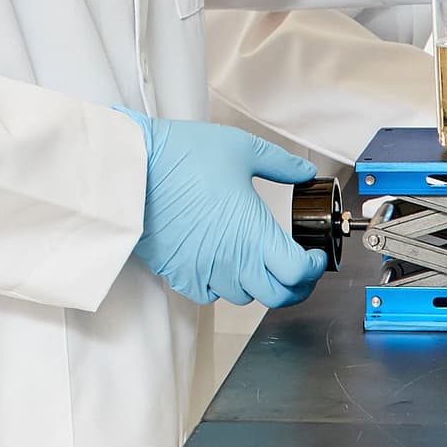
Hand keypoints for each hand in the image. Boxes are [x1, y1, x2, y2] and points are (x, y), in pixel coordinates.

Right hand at [125, 113, 325, 307]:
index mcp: (253, 235)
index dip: (314, 268)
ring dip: (257, 283)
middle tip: (298, 267)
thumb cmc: (183, 157)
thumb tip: (303, 171)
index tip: (315, 254)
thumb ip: (280, 164)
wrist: (132, 169)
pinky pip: (209, 294)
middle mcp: (232, 262)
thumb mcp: (243, 149)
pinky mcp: (179, 273)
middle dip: (295, 285)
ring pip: (243, 297)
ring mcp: (204, 272)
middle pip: (277, 296)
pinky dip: (222, 284)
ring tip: (257, 260)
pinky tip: (222, 262)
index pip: (298, 273)